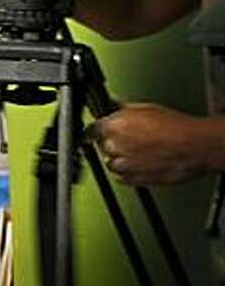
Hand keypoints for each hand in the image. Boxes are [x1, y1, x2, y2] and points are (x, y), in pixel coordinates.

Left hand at [90, 103, 213, 184]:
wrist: (195, 147)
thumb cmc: (175, 128)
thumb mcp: (144, 108)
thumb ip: (121, 109)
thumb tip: (112, 105)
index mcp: (113, 127)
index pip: (91, 130)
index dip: (96, 131)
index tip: (95, 132)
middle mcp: (115, 147)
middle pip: (102, 146)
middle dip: (112, 143)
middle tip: (130, 140)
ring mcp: (124, 165)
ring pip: (112, 163)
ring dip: (120, 159)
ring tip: (139, 152)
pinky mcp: (134, 180)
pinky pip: (122, 178)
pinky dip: (128, 172)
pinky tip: (142, 163)